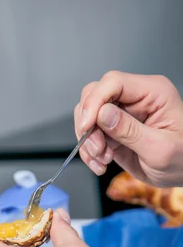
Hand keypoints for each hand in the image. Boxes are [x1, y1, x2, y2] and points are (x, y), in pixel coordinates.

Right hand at [74, 71, 182, 185]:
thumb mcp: (160, 149)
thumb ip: (130, 131)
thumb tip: (103, 114)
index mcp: (153, 92)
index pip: (113, 82)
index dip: (95, 101)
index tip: (87, 126)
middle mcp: (135, 98)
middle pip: (94, 95)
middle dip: (89, 124)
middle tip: (97, 149)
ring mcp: (122, 114)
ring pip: (87, 115)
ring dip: (87, 141)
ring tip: (102, 159)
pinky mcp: (113, 130)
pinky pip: (89, 134)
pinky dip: (89, 151)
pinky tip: (101, 164)